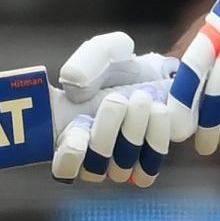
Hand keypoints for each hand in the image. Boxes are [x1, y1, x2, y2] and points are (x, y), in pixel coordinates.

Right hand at [51, 31, 177, 185]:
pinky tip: (158, 110)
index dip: (69, 155)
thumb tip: (75, 86)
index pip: (61, 166)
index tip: (81, 125)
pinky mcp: (146, 164)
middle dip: (106, 130)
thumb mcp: (103, 52)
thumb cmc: (120, 66)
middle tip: (118, 98)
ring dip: (133, 130)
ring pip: (121, 167)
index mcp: (68, 133)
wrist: (156, 72)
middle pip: (93, 167)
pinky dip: (156, 137)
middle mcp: (90, 157)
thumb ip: (84, 63)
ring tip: (141, 97)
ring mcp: (118, 165)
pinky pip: (148, 168)